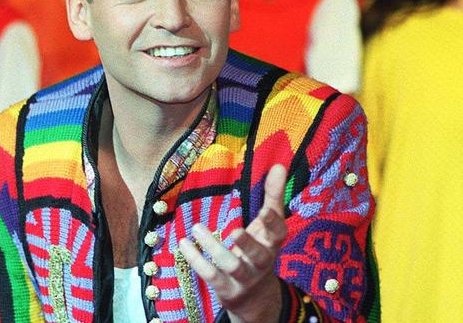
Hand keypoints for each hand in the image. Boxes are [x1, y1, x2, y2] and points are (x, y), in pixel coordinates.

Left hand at [178, 164, 287, 322]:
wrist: (256, 297)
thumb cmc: (261, 249)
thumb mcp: (268, 224)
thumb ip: (273, 195)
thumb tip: (279, 165)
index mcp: (272, 244)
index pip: (278, 234)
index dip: (273, 224)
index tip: (265, 210)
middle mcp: (261, 262)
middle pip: (259, 255)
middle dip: (248, 244)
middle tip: (234, 230)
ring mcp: (244, 278)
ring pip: (231, 266)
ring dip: (214, 249)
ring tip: (196, 228)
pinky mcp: (227, 288)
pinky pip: (211, 276)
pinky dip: (197, 261)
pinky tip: (183, 244)